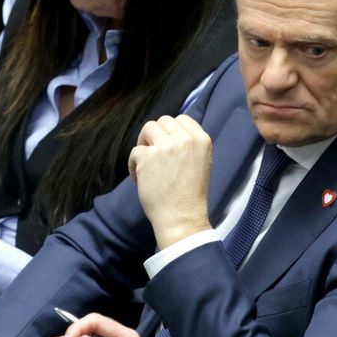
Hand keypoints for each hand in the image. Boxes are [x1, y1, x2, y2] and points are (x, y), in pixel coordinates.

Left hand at [127, 115, 212, 249]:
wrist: (182, 217)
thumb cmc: (191, 195)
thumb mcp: (202, 163)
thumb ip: (190, 146)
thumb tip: (171, 135)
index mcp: (202, 140)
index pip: (183, 119)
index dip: (172, 131)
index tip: (167, 144)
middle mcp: (185, 139)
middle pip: (164, 121)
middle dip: (157, 135)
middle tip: (154, 154)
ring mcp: (165, 146)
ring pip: (148, 128)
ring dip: (144, 143)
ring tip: (145, 162)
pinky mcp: (147, 156)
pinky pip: (135, 150)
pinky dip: (133, 164)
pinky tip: (138, 177)